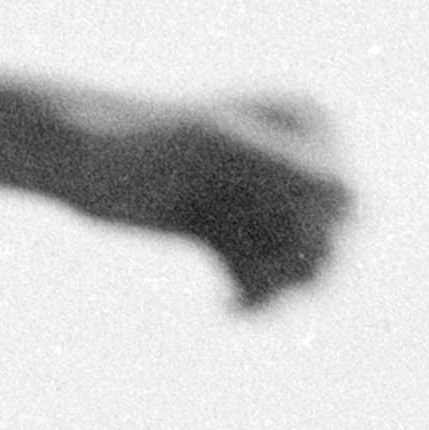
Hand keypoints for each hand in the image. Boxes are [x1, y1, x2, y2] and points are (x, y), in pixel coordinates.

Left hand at [109, 92, 347, 311]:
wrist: (78, 160)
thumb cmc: (144, 141)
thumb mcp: (218, 149)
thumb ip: (286, 167)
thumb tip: (350, 193)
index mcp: (307, 122)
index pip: (341, 195)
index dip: (314, 233)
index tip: (272, 253)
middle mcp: (296, 157)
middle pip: (328, 232)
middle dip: (298, 265)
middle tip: (258, 295)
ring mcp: (263, 194)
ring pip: (295, 260)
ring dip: (275, 286)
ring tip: (241, 305)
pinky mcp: (230, 229)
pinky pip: (261, 272)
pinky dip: (251, 293)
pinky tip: (226, 307)